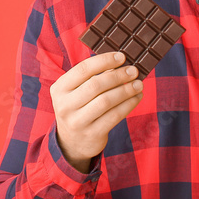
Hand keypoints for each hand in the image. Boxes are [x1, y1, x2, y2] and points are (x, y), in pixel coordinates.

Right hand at [49, 51, 143, 173]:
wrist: (72, 142)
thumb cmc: (79, 108)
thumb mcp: (76, 92)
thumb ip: (92, 77)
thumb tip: (121, 63)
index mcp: (60, 88)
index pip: (83, 69)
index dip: (104, 61)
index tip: (122, 57)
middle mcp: (65, 105)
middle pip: (95, 85)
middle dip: (118, 76)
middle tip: (134, 71)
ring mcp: (77, 121)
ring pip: (106, 101)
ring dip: (126, 90)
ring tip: (139, 84)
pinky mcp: (92, 134)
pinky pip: (114, 116)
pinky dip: (128, 105)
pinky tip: (136, 97)